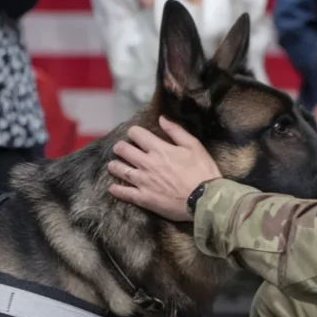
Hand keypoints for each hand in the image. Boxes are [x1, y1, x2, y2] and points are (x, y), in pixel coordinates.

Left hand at [107, 117, 221, 220]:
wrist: (204, 199)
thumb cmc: (202, 171)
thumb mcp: (194, 145)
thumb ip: (176, 131)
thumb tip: (162, 118)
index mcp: (159, 149)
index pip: (137, 134)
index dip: (134, 132)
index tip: (135, 135)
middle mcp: (147, 163)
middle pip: (124, 150)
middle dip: (120, 147)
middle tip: (121, 149)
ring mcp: (143, 181)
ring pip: (120, 170)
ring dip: (115, 166)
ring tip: (113, 165)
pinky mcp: (143, 198)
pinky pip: (124, 193)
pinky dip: (116, 190)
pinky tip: (112, 188)